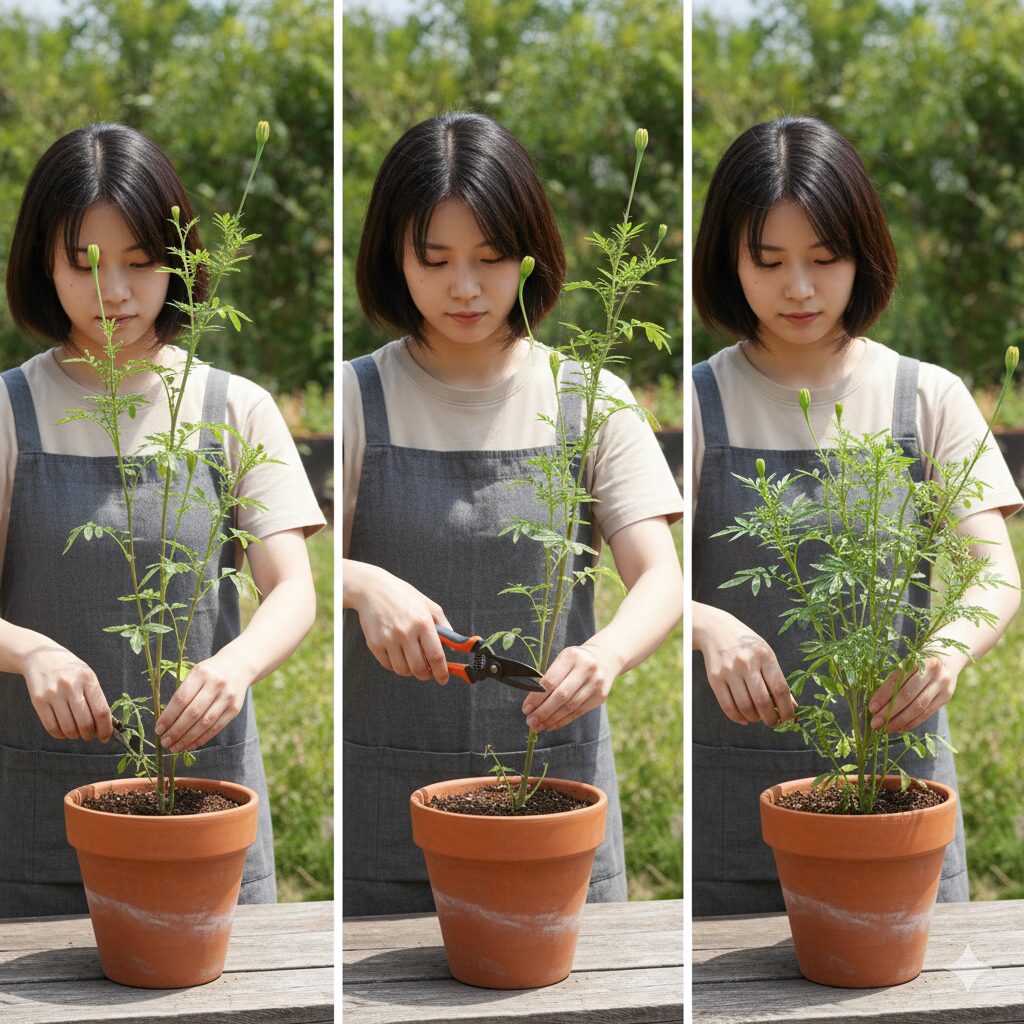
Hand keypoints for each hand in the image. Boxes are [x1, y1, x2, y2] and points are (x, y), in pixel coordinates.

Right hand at [22, 645, 111, 741]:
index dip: (105, 729)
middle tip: (90, 735)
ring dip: (75, 736)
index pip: (101, 711)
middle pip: (85, 723)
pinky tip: (64, 731)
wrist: (41, 656)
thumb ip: (96, 697)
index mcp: (88, 679)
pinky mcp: (38, 701)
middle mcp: (71, 687)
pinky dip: (60, 734)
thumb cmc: (70, 669)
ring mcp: (53, 694)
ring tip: (77, 732)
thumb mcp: (87, 675)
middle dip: (90, 734)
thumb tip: (105, 723)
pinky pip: (51, 727)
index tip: (105, 737)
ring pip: (68, 728)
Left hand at [155, 655, 249, 751]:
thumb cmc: (209, 673)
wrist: (239, 666)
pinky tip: (190, 745)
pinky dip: (202, 739)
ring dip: (188, 738)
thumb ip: (183, 694)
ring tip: (175, 748)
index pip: (181, 699)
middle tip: (165, 742)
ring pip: (205, 723)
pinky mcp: (235, 708)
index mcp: (201, 673)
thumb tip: (166, 723)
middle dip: (176, 731)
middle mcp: (216, 684)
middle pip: (193, 713)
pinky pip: (216, 727)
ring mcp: (227, 697)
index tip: (158, 730)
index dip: (168, 716)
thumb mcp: (196, 675)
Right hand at [348, 563, 450, 682]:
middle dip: (426, 675)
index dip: (442, 672)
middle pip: (419, 668)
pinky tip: (398, 656)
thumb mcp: (429, 606)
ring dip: (410, 671)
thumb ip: (444, 626)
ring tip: (412, 662)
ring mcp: (388, 639)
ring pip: (403, 670)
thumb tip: (452, 647)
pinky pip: (388, 665)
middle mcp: (405, 632)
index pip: (436, 655)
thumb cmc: (404, 596)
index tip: (444, 678)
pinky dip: (396, 666)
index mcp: (423, 622)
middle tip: (427, 672)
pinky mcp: (374, 643)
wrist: (373, 589)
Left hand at [520, 642, 622, 732]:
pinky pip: (578, 712)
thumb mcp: (562, 660)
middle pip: (561, 696)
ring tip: (538, 726)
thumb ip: (549, 678)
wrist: (603, 659)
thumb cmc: (574, 661)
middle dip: (543, 711)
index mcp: (571, 656)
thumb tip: (531, 704)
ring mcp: (596, 683)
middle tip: (530, 721)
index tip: (526, 709)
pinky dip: (563, 720)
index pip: (550, 681)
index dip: (536, 697)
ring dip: (551, 719)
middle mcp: (586, 668)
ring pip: (570, 707)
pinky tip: (551, 725)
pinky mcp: (601, 696)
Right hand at [696, 606, 795, 725]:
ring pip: (745, 706)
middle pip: (762, 701)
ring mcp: (729, 671)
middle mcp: (746, 663)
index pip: (780, 689)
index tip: (789, 719)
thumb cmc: (747, 645)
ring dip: (754, 719)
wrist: (716, 629)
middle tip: (773, 722)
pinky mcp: (714, 678)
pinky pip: (727, 706)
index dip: (787, 709)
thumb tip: (791, 706)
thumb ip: (777, 679)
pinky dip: (738, 717)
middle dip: (771, 719)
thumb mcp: (766, 654)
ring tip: (758, 718)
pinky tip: (744, 718)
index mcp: (764, 656)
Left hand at [868, 653, 966, 732]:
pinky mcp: (946, 696)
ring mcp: (942, 685)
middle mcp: (932, 672)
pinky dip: (912, 722)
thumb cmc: (919, 660)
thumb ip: (895, 679)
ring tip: (885, 728)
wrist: (950, 657)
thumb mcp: (908, 662)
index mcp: (918, 659)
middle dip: (889, 712)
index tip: (871, 708)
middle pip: (907, 696)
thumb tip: (876, 703)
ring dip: (900, 720)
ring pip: (918, 707)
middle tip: (875, 723)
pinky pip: (927, 713)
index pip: (897, 681)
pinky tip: (900, 728)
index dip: (883, 695)